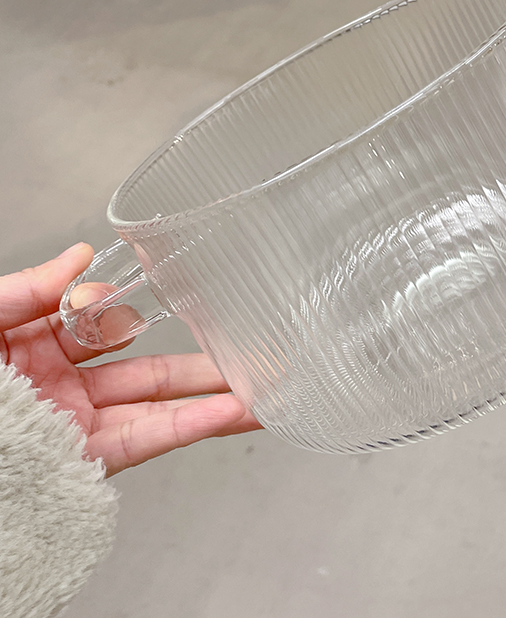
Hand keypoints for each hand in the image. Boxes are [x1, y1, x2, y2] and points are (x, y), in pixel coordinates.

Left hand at [0, 243, 260, 475]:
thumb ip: (25, 290)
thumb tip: (80, 256)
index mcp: (31, 346)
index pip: (99, 321)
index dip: (124, 309)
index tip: (138, 301)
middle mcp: (62, 387)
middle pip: (147, 368)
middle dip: (202, 359)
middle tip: (251, 346)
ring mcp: (78, 426)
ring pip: (160, 407)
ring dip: (216, 395)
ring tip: (265, 384)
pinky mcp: (85, 464)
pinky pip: (148, 441)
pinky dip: (193, 425)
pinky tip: (233, 410)